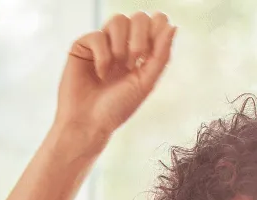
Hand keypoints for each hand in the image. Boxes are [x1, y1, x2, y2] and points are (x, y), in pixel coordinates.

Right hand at [53, 12, 176, 148]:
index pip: (155, 22)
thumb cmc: (117, 108)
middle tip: (134, 63)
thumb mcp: (146, 82)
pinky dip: (102, 56)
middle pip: (139, 17)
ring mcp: (103, 43)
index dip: (157, 28)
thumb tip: (173, 26)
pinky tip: (100, 74)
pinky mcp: (83, 46)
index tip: (151, 52)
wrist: (89, 124)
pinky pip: (97, 35)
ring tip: (118, 68)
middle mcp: (123, 44)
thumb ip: (161, 55)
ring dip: (121, 46)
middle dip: (140, 38)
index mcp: (142, 52)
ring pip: (118, 20)